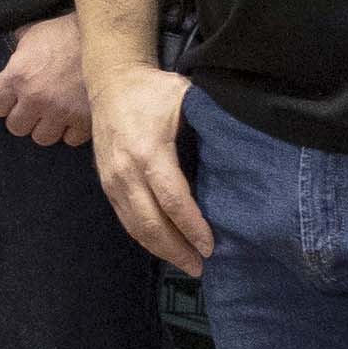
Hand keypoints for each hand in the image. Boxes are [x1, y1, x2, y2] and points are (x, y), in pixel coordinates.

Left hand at [0, 14, 88, 145]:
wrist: (107, 38)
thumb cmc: (68, 32)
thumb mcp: (35, 34)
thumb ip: (19, 50)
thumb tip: (14, 53)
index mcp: (18, 76)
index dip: (5, 102)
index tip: (12, 99)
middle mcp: (35, 98)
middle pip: (16, 127)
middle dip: (24, 117)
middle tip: (35, 107)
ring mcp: (60, 112)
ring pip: (42, 138)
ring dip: (46, 127)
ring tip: (55, 113)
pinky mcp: (84, 121)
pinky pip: (69, 140)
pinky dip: (71, 130)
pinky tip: (74, 116)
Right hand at [88, 64, 210, 273]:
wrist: (110, 82)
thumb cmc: (154, 90)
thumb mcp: (186, 98)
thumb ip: (208, 126)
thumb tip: (242, 154)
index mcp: (149, 151)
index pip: (173, 200)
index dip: (192, 227)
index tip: (210, 246)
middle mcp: (126, 171)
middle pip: (151, 223)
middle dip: (177, 249)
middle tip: (200, 266)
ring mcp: (112, 180)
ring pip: (135, 226)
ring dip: (160, 249)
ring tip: (186, 263)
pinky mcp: (105, 184)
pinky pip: (125, 219)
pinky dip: (145, 237)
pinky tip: (163, 246)